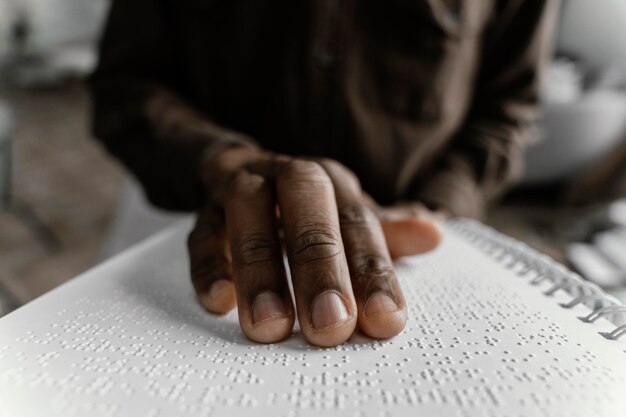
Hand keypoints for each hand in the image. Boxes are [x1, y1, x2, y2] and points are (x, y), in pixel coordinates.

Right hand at [188, 146, 443, 346]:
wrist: (247, 171)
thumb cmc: (308, 206)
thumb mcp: (349, 214)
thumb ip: (386, 230)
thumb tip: (435, 232)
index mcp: (333, 181)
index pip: (359, 223)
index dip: (373, 272)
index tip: (383, 321)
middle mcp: (289, 176)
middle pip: (307, 208)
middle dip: (319, 267)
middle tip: (328, 326)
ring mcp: (243, 190)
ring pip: (249, 217)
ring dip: (260, 271)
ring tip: (271, 326)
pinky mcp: (205, 212)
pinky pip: (201, 235)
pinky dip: (208, 267)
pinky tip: (219, 302)